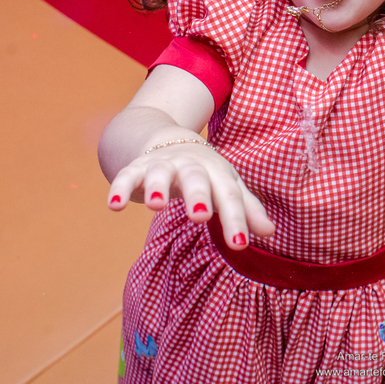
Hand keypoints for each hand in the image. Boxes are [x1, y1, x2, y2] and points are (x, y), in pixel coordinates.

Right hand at [107, 140, 275, 248]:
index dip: (236, 220)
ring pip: (160, 173)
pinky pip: (127, 176)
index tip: (240, 245)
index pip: (229, 196)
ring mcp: (163, 165)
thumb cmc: (206, 173)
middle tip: (200, 216)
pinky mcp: (137, 168)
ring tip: (157, 205)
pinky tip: (114, 206)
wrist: (171, 139)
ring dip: (158, 187)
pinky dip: (120, 189)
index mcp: (217, 173)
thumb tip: (271, 232)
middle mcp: (191, 166)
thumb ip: (247, 209)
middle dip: (198, 196)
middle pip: (196, 179)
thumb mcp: (228, 186)